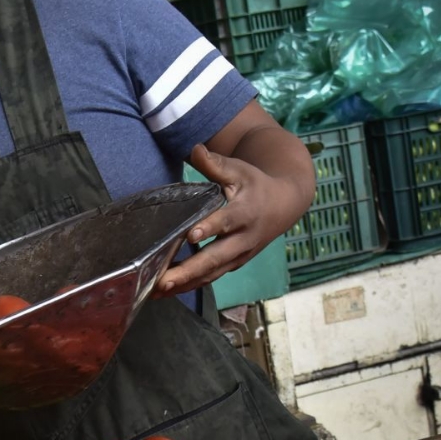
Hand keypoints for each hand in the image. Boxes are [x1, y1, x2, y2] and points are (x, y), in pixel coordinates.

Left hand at [158, 144, 309, 295]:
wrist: (285, 204)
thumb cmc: (256, 184)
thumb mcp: (239, 170)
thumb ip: (215, 164)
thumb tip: (195, 148)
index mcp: (245, 213)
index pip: (226, 222)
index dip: (210, 228)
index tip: (192, 235)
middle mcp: (243, 239)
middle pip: (215, 258)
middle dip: (188, 271)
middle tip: (163, 280)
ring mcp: (239, 255)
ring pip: (211, 274)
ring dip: (184, 285)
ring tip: (155, 291)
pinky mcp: (233, 264)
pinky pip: (210, 278)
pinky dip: (189, 286)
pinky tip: (164, 291)